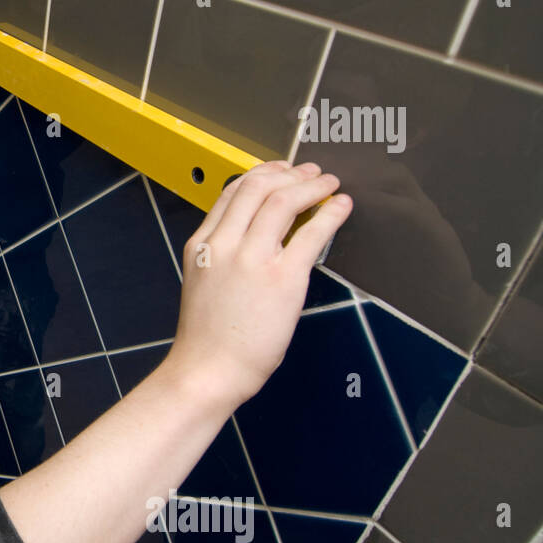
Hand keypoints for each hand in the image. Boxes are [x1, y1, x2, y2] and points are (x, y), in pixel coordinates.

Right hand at [165, 161, 352, 406]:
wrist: (208, 370)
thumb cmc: (207, 337)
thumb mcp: (202, 282)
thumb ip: (222, 256)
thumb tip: (256, 237)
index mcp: (201, 245)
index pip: (231, 193)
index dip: (261, 174)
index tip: (280, 171)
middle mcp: (224, 245)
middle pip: (258, 187)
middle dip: (289, 172)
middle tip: (310, 172)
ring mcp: (253, 259)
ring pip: (284, 200)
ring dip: (311, 185)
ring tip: (328, 183)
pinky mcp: (283, 278)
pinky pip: (311, 232)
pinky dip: (331, 212)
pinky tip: (341, 206)